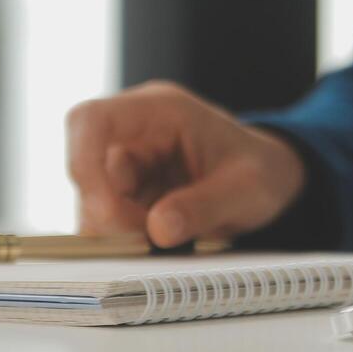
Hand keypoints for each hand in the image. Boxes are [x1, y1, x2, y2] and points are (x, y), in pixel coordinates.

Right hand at [65, 81, 305, 246]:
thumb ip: (205, 206)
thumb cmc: (261, 172)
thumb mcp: (247, 190)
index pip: (92, 120)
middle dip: (111, 212)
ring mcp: (130, 162)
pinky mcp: (129, 191)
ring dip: (120, 229)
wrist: (270, 180)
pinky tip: (162, 241)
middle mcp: (135, 132)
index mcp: (161, 111)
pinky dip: (127, 236)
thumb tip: (158, 229)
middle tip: (150, 240)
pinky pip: (108, 218)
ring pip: (94, 200)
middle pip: (87, 169)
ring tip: (169, 240)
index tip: (103, 209)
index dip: (82, 160)